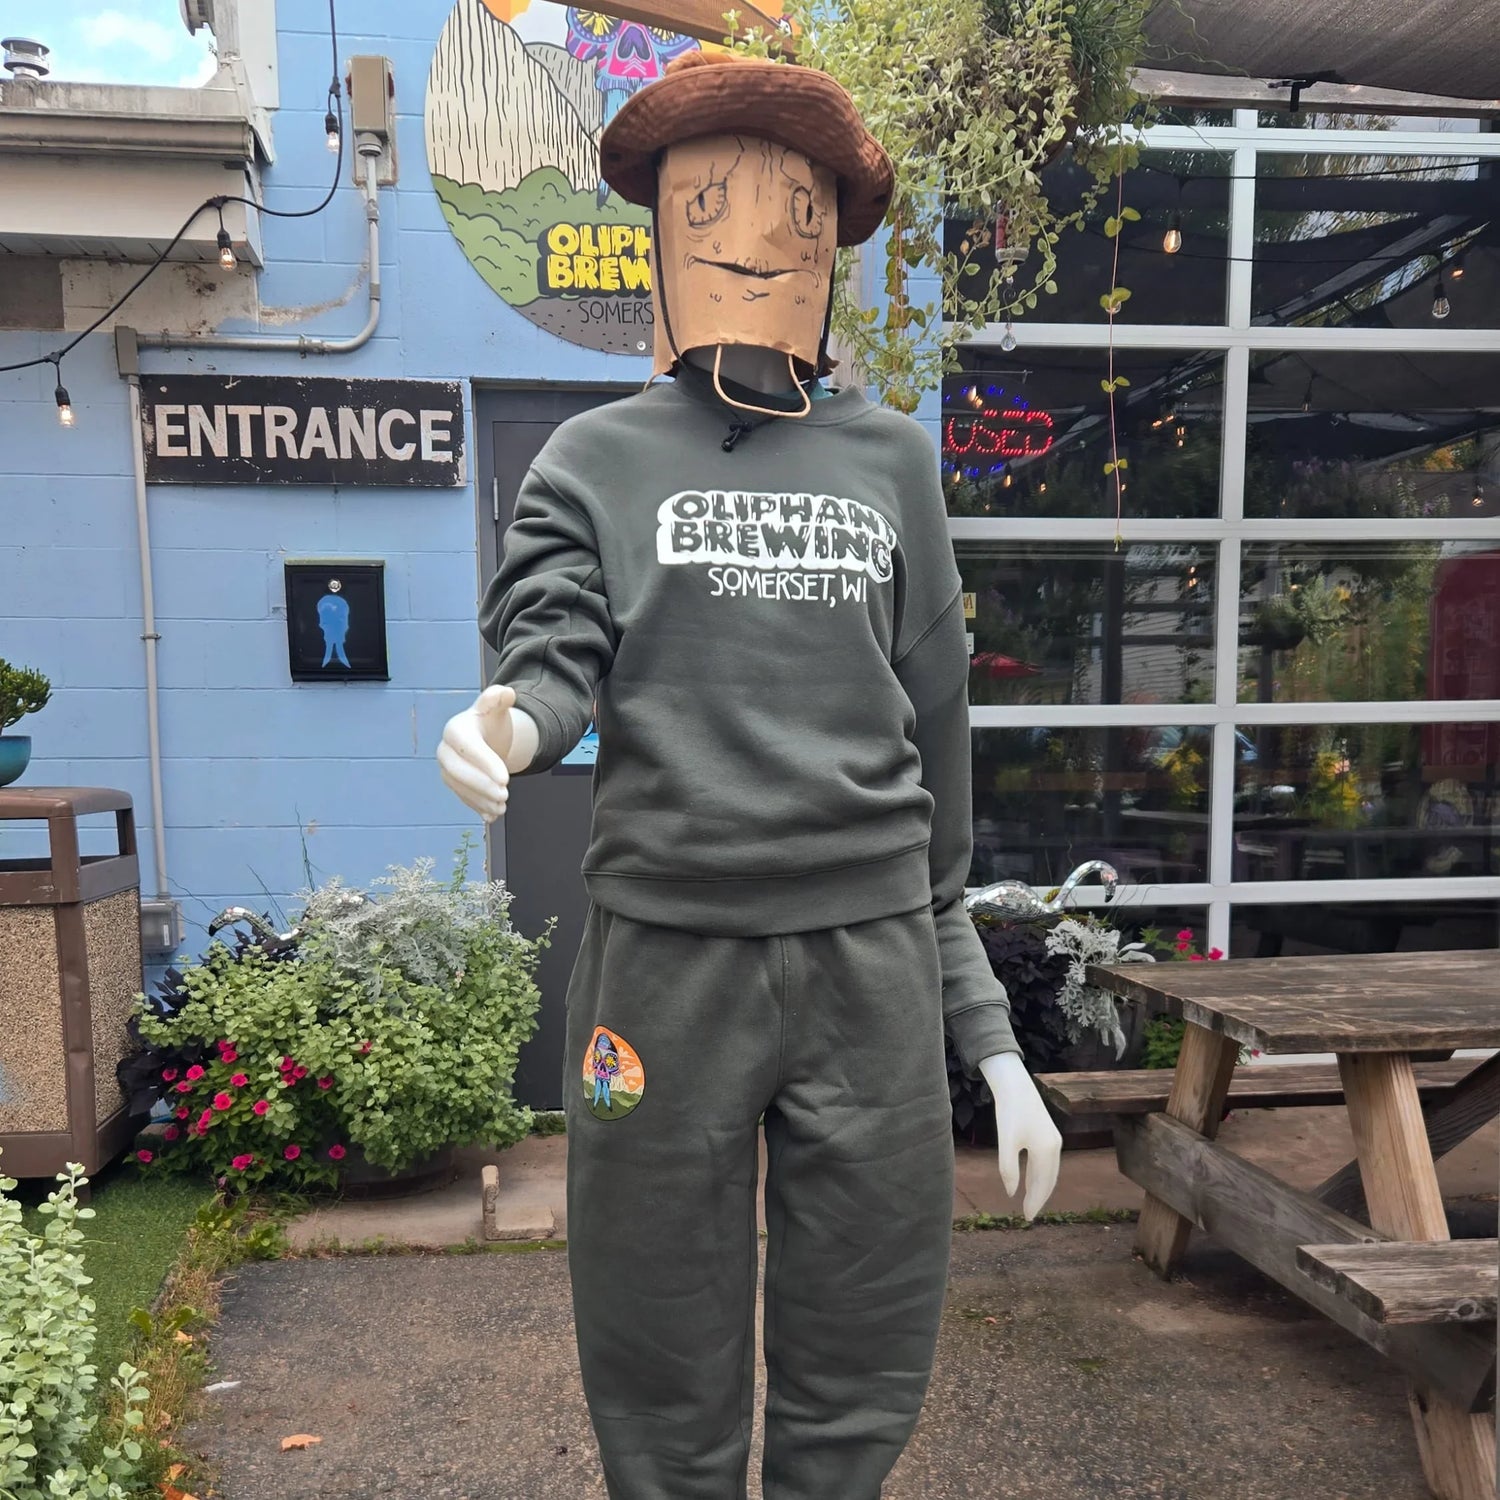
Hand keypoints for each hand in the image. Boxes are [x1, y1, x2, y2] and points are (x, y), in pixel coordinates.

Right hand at [436, 684, 520, 821]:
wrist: (485, 737)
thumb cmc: (489, 721)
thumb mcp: (495, 708)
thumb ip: (499, 699)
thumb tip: (507, 693)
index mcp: (455, 730)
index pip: (468, 747)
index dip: (485, 763)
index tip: (506, 778)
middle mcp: (445, 751)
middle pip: (458, 771)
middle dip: (482, 785)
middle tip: (504, 795)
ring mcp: (447, 769)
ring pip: (460, 788)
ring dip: (481, 801)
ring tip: (502, 808)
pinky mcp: (453, 784)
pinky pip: (462, 798)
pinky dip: (477, 808)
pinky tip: (492, 815)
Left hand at [978, 1051, 1061, 1219]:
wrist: (1015, 1084)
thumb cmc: (1009, 1112)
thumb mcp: (1006, 1142)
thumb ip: (1008, 1168)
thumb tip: (1011, 1193)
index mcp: (1047, 1150)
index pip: (1043, 1184)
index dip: (1035, 1202)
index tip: (1027, 1218)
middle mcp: (1055, 1146)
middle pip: (1050, 1180)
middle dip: (1040, 1198)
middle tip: (1029, 1215)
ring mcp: (1053, 1140)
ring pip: (1049, 1171)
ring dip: (1041, 1187)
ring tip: (1030, 1202)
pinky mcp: (1048, 1134)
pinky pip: (1046, 1162)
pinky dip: (1040, 1175)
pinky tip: (1030, 1179)